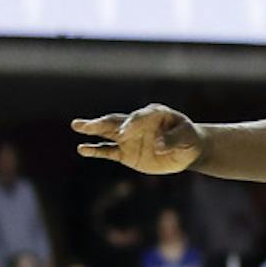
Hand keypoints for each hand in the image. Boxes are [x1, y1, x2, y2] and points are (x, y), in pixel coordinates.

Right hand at [72, 103, 203, 174]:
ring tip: (77, 125)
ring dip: (92, 129)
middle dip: (102, 122)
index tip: (126, 132)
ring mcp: (129, 138)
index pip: (140, 116)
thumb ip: (173, 139)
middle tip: (86, 124)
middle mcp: (137, 123)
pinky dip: (96, 151)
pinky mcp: (126, 153)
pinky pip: (109, 151)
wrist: (187, 149)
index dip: (133, 123)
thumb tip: (158, 145)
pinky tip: (83, 149)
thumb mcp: (187, 137)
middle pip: (117, 120)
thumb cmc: (188, 138)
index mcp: (154, 114)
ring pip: (108, 132)